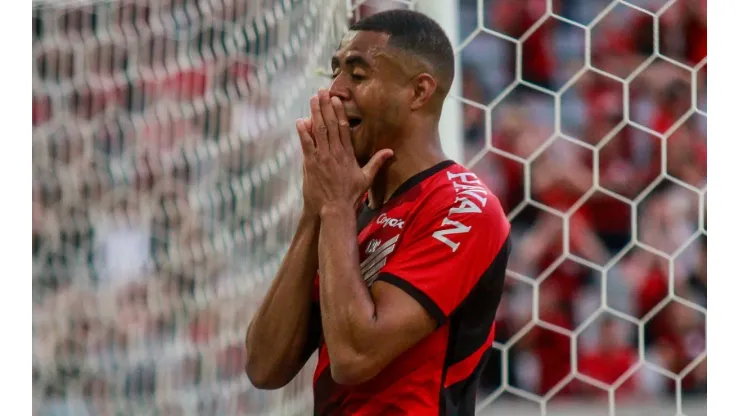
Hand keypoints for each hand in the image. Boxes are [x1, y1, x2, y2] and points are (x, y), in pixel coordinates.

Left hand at [296, 89, 392, 215]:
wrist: (335, 208)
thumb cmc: (351, 195)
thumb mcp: (366, 178)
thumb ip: (377, 162)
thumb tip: (391, 152)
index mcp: (347, 154)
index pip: (343, 128)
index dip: (338, 112)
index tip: (336, 99)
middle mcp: (335, 152)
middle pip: (329, 124)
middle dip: (325, 106)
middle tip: (321, 91)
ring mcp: (322, 157)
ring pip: (318, 130)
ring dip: (314, 113)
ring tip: (312, 99)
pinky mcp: (311, 164)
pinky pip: (306, 144)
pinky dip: (303, 132)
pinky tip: (300, 120)